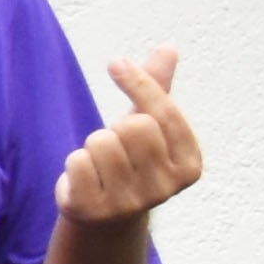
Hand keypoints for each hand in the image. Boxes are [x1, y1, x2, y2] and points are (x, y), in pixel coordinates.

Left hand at [58, 47, 202, 227]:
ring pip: (102, 142)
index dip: (138, 83)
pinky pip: (77, 162)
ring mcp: (132, 203)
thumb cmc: (130, 161)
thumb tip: (168, 46)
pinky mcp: (96, 211)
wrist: (104, 216)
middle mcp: (167, 189)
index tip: (116, 63)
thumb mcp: (148, 126)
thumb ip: (157, 88)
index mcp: (189, 165)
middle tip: (116, 148)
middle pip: (132, 126)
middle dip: (115, 127)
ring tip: (101, 166)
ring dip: (93, 146)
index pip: (164, 113)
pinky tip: (85, 181)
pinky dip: (74, 163)